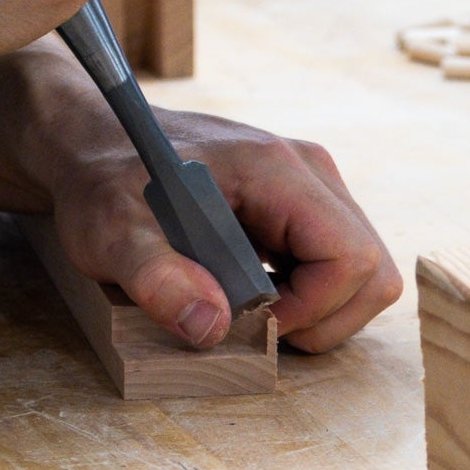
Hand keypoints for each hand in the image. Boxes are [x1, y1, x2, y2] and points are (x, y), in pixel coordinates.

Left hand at [46, 109, 403, 352]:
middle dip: (324, 318)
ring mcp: (313, 187)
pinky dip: (310, 296)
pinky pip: (341, 265)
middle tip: (259, 325)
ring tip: (255, 309)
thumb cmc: (103, 180)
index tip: (254, 322)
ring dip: (320, 311)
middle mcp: (311, 173)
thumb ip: (155, 277)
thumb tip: (213, 328)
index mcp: (277, 170)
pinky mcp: (305, 204)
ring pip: (365, 273)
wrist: (96, 140)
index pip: (351, 258)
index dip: (313, 309)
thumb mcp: (109, 231)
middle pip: (373, 271)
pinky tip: (256, 291)